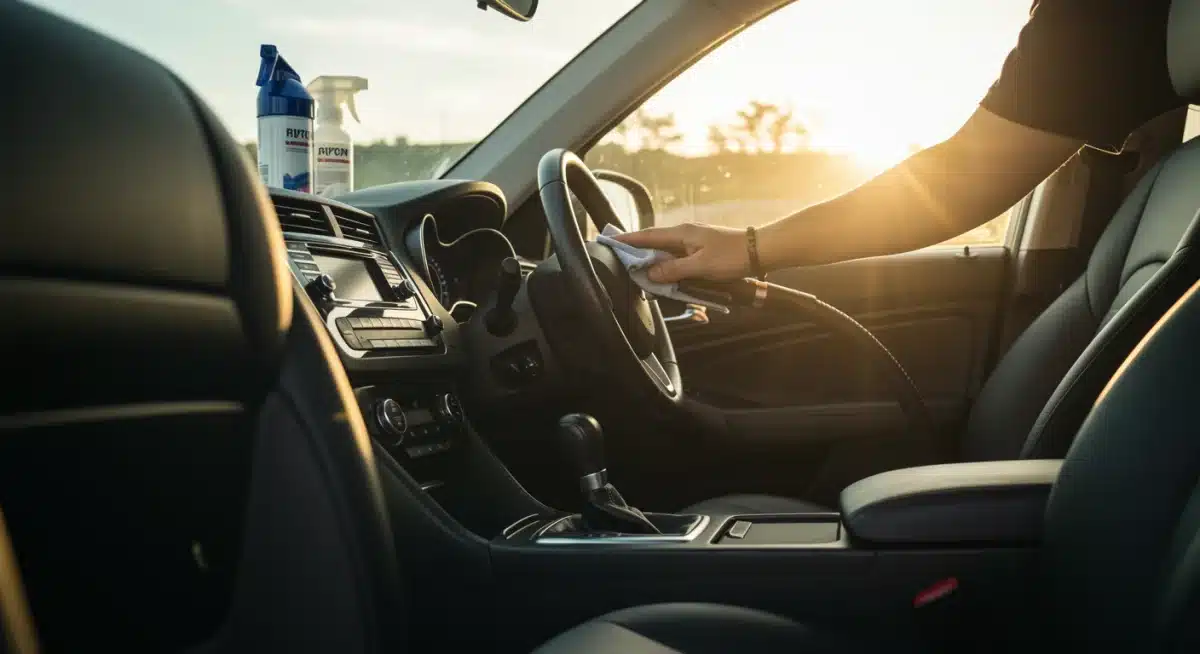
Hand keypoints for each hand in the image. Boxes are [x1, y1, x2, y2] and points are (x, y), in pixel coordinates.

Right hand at [613, 223, 750, 282]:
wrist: (760, 251)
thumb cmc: (732, 256)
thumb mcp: (700, 266)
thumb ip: (673, 270)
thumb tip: (650, 273)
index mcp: (681, 233)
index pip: (647, 235)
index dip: (627, 240)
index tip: (610, 241)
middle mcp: (684, 234)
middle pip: (653, 244)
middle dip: (637, 253)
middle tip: (621, 263)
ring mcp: (692, 241)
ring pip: (665, 252)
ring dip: (654, 262)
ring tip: (641, 273)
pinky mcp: (700, 250)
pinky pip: (677, 257)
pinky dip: (668, 266)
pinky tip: (667, 275)